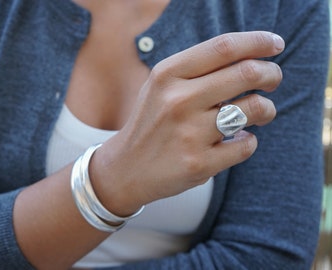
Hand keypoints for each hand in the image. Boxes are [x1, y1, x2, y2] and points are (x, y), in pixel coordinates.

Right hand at [90, 31, 283, 215]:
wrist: (127, 168)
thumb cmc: (152, 122)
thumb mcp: (162, 86)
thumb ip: (197, 69)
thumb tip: (249, 56)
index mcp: (167, 75)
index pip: (224, 47)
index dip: (258, 42)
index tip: (275, 45)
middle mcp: (177, 101)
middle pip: (247, 73)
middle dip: (271, 74)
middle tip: (273, 79)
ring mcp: (189, 134)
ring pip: (254, 109)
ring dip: (267, 109)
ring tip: (261, 113)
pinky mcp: (199, 164)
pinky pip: (246, 145)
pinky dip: (249, 140)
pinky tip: (236, 140)